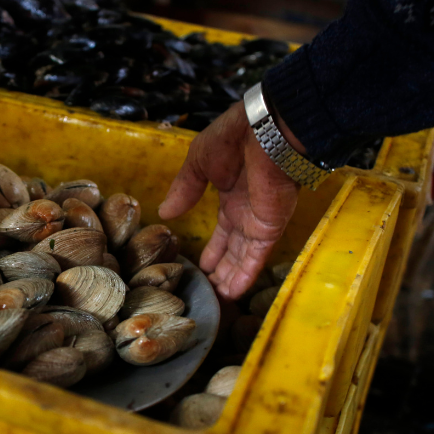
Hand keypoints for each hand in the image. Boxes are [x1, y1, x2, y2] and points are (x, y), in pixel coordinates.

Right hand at [158, 102, 300, 299]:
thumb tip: (165, 213)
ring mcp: (257, 223)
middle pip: (233, 248)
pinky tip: (233, 293)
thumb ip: (185, 189)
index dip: (213, 250)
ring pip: (243, 258)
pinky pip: (256, 258)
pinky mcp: (268, 230)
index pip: (222, 231)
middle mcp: (245, 213)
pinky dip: (245, 276)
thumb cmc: (232, 139)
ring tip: (218, 299)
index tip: (202, 267)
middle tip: (209, 289)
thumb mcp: (199, 161)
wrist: (267, 134)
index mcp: (230, 196)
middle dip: (222, 268)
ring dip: (232, 278)